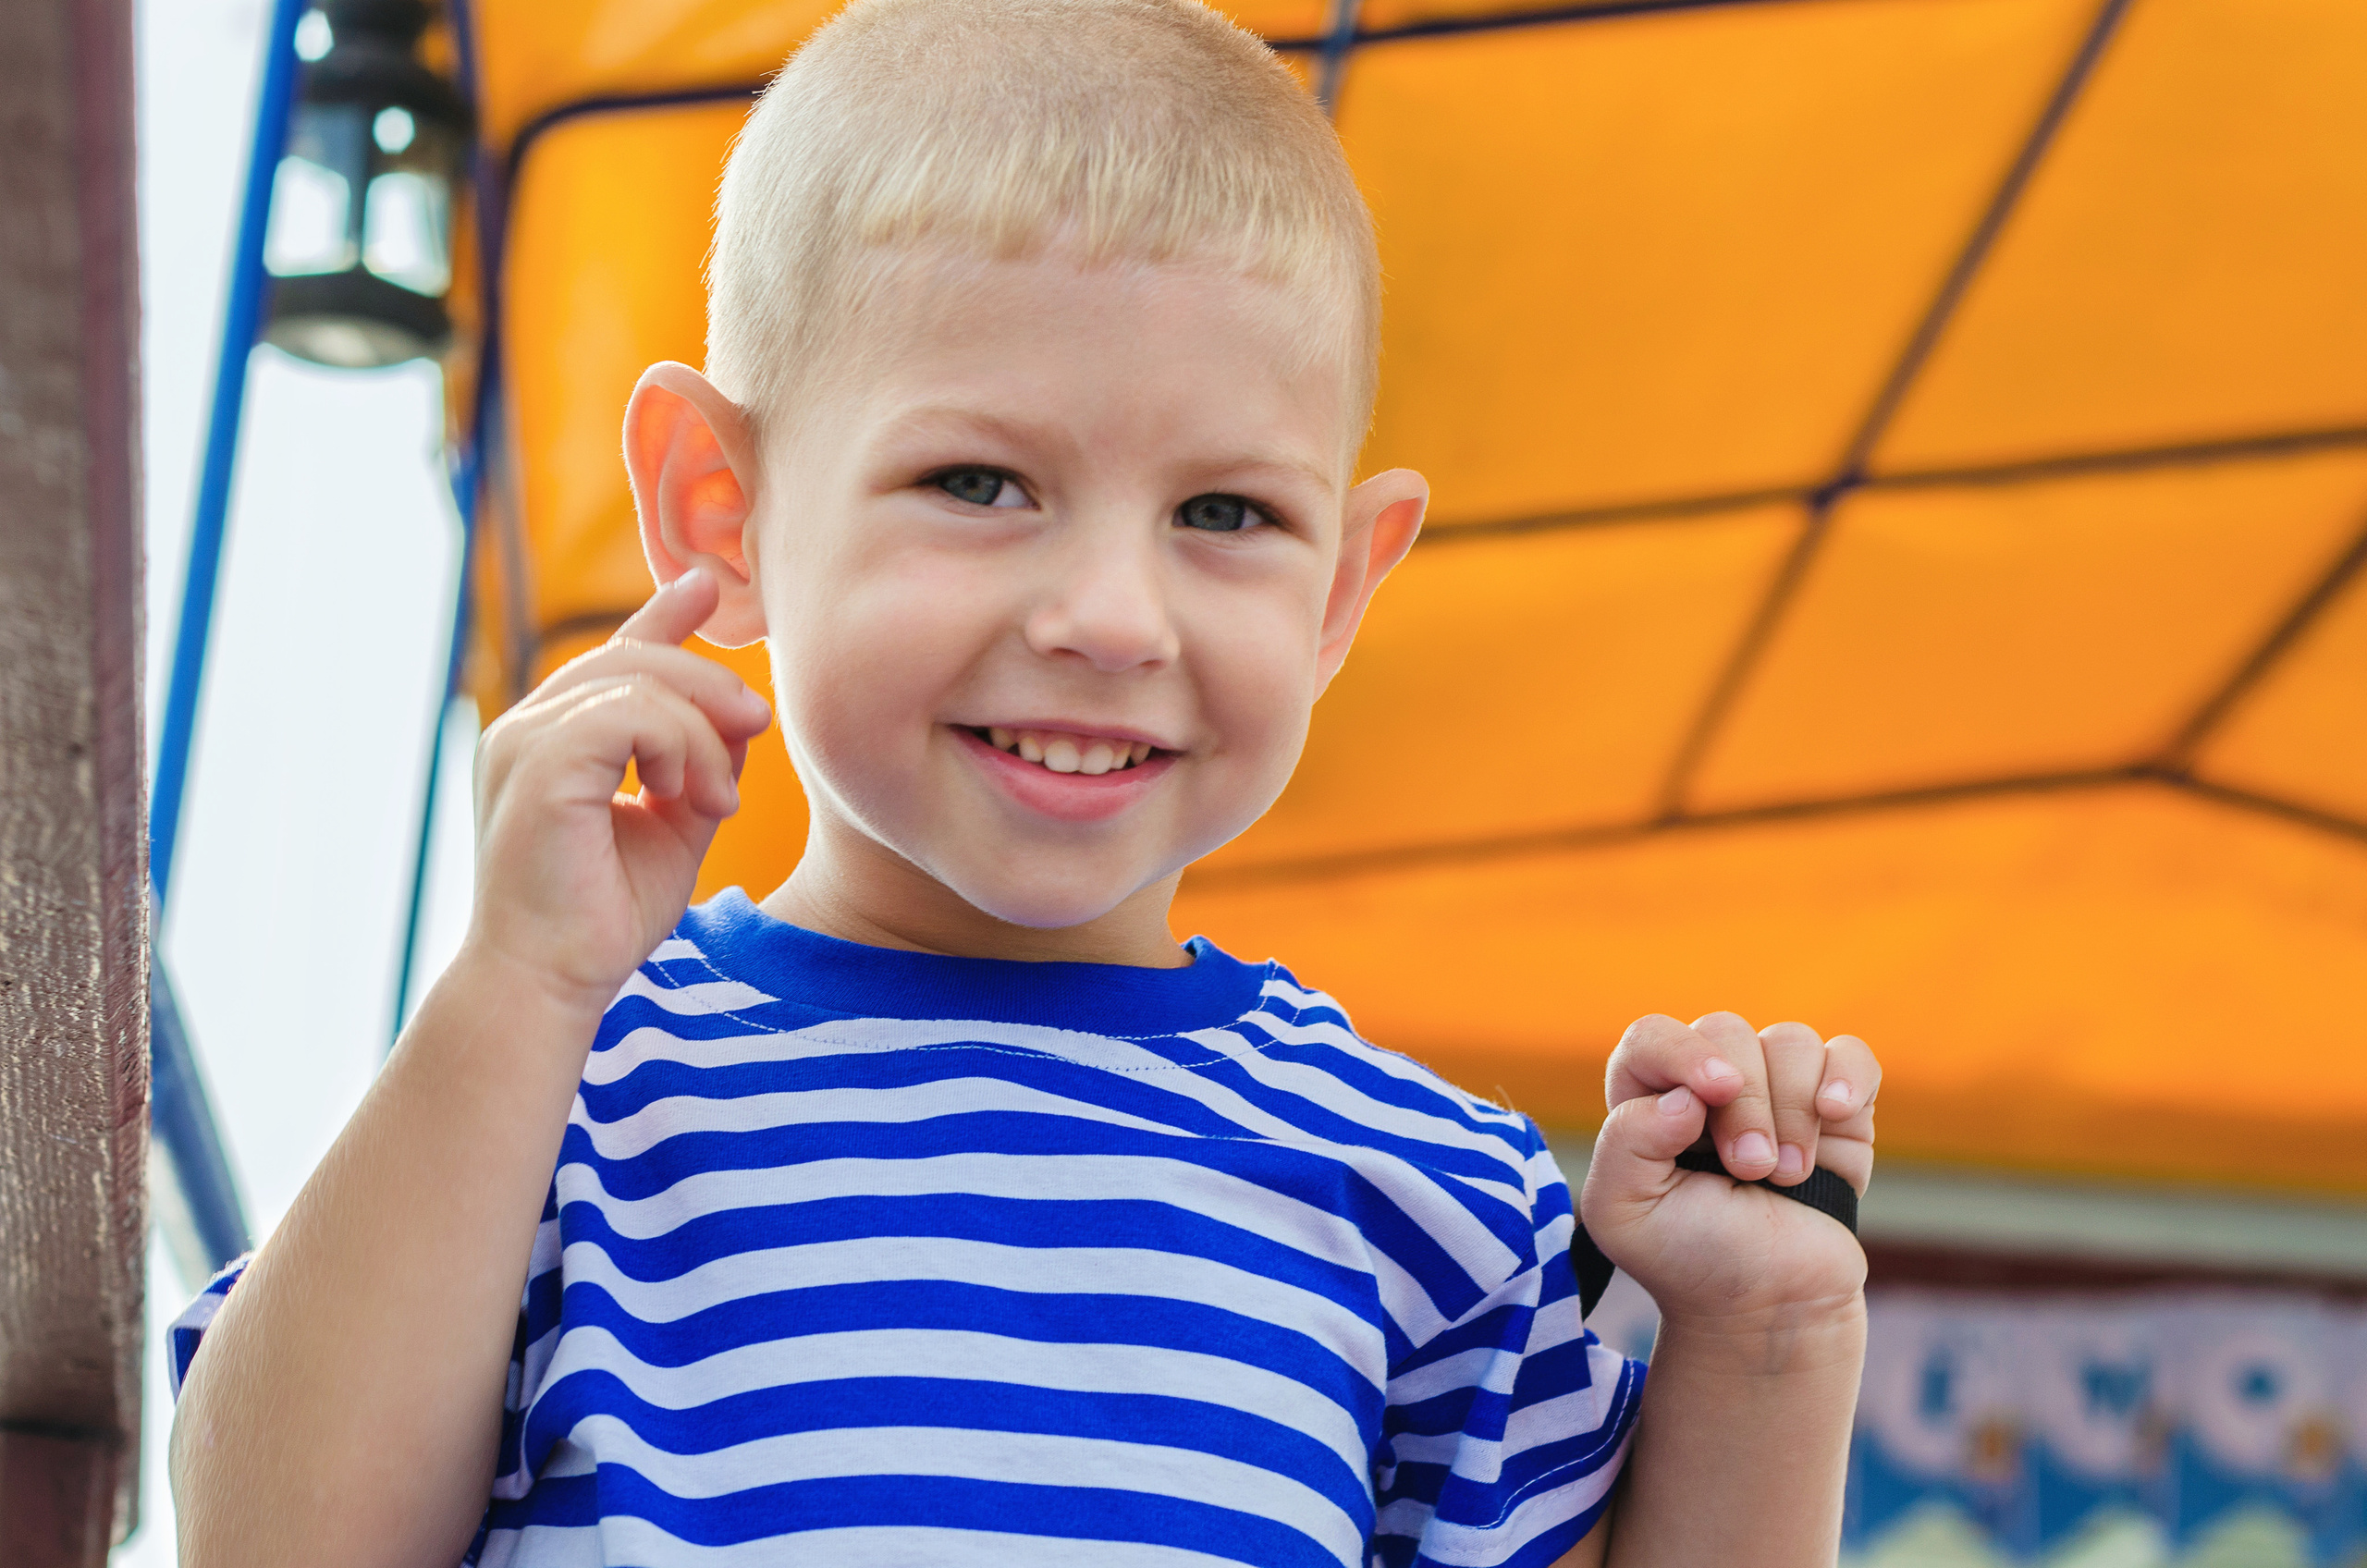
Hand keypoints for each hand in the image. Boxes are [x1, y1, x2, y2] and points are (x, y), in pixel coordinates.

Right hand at [464, 569, 771, 1015]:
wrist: (554, 980)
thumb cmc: (605, 915)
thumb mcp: (674, 824)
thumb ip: (699, 764)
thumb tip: (739, 715)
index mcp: (553, 739)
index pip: (611, 656)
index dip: (661, 617)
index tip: (706, 586)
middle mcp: (527, 728)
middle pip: (634, 656)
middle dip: (710, 685)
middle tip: (757, 728)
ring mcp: (523, 741)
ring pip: (639, 680)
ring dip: (701, 733)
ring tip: (717, 800)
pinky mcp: (537, 765)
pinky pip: (628, 714)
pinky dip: (678, 747)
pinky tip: (689, 796)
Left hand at [1578, 1013, 1878, 1326]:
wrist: (1770, 1306)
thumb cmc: (1690, 1257)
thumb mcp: (1623, 1213)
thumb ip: (1626, 1142)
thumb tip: (1682, 1096)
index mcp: (1649, 1098)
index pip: (1654, 1037)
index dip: (1683, 1052)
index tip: (1712, 1092)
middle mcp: (1711, 1082)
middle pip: (1728, 1032)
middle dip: (1745, 1102)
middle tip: (1750, 1168)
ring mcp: (1777, 1091)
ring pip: (1790, 1041)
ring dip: (1792, 1109)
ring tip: (1787, 1175)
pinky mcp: (1837, 1111)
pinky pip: (1850, 1054)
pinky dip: (1848, 1074)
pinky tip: (1836, 1112)